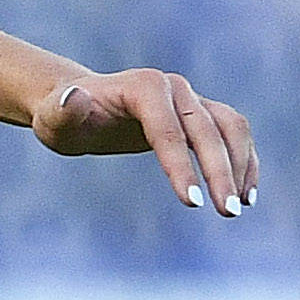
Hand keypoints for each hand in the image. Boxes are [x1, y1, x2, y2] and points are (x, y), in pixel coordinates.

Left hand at [31, 68, 258, 217]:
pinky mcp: (200, 112)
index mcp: (144, 86)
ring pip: (230, 128)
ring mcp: (191, 98)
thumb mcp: (53, 118)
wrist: (78, 106)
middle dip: (219, 171)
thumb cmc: (61, 117)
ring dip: (240, 165)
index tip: (191, 203)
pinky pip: (232, 132)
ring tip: (238, 207)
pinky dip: (244, 159)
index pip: (168, 131)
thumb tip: (72, 98)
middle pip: (206, 130)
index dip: (181, 166)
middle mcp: (175, 87)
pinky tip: (246, 193)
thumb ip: (62, 111)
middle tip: (226, 213)